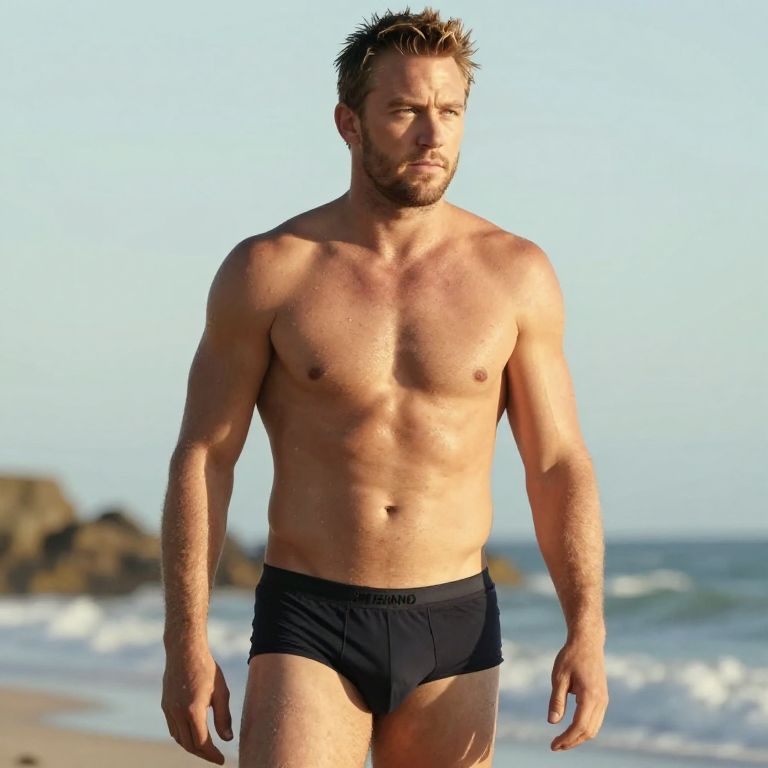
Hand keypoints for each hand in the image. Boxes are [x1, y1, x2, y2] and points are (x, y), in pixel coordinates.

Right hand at [161, 645, 232, 763]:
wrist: (184, 650)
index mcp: (193, 711)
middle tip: (216, 757)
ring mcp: (169, 710)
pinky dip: (183, 736)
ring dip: (192, 746)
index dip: (212, 755)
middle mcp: (177, 713)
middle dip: (203, 754)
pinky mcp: (165, 705)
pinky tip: (193, 733)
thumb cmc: (206, 668)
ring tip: (207, 748)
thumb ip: (223, 717)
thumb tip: (227, 739)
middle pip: (189, 745)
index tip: (222, 760)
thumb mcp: (221, 691)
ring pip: (179, 738)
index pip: (202, 743)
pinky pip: (173, 728)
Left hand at [547, 635, 608, 750]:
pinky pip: (596, 720)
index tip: (553, 745)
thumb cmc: (571, 656)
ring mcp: (604, 700)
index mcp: (590, 696)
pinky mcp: (602, 697)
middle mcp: (601, 701)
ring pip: (594, 728)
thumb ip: (557, 700)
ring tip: (562, 740)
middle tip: (555, 746)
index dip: (566, 739)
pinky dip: (584, 728)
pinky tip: (572, 728)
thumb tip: (553, 723)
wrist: (587, 641)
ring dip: (579, 737)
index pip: (579, 726)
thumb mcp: (559, 677)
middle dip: (572, 742)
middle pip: (588, 731)